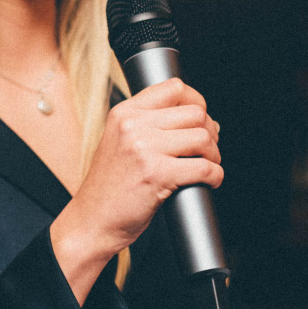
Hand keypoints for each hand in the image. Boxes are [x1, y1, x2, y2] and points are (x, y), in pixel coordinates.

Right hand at [50, 78, 220, 302]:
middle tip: (206, 149)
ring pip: (203, 138)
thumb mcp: (119, 142)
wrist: (92, 220)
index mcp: (124, 113)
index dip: (196, 101)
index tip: (200, 118)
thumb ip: (147, 125)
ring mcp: (145, 150)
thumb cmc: (109, 187)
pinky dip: (215, 176)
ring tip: (207, 165)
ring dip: (213, 154)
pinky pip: (204, 168)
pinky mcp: (157, 175)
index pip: (174, 88)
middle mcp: (133, 126)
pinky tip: (209, 181)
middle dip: (209, 132)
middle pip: (195, 113)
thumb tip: (199, 118)